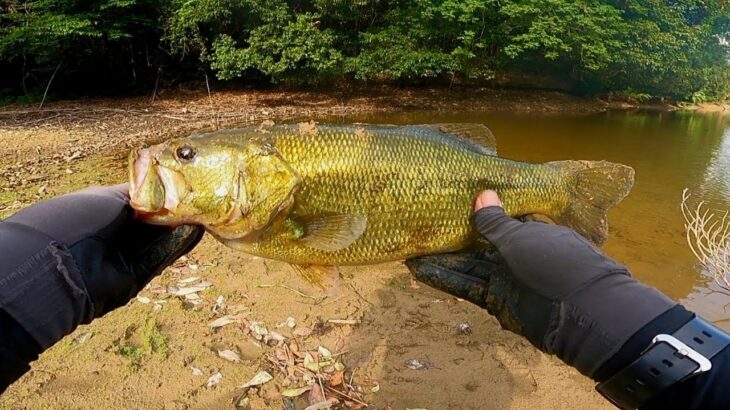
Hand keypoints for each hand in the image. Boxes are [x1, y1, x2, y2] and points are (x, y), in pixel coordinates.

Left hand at [4, 184, 203, 317]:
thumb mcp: (109, 197)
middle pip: (152, 222)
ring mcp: (124, 255)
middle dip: (175, 211)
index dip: (161, 194)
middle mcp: (114, 233)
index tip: (184, 185)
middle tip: (201, 200)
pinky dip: (177, 245)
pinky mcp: (135, 275)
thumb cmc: (76, 219)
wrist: (59, 266)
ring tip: (204, 214)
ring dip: (181, 228)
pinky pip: (160, 257)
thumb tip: (164, 188)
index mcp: (102, 209)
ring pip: (159, 240)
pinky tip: (195, 232)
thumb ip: (140, 193)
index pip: (139, 201)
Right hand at [406, 190, 676, 377]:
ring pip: (469, 266)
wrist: (584, 316)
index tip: (444, 205)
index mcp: (530, 231)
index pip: (496, 219)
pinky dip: (446, 280)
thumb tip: (482, 192)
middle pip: (479, 244)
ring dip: (442, 260)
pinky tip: (420, 271)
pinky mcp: (497, 302)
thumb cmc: (557, 264)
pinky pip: (467, 288)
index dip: (471, 213)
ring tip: (410, 250)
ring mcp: (507, 279)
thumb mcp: (522, 238)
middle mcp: (517, 254)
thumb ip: (495, 221)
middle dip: (451, 239)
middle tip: (418, 229)